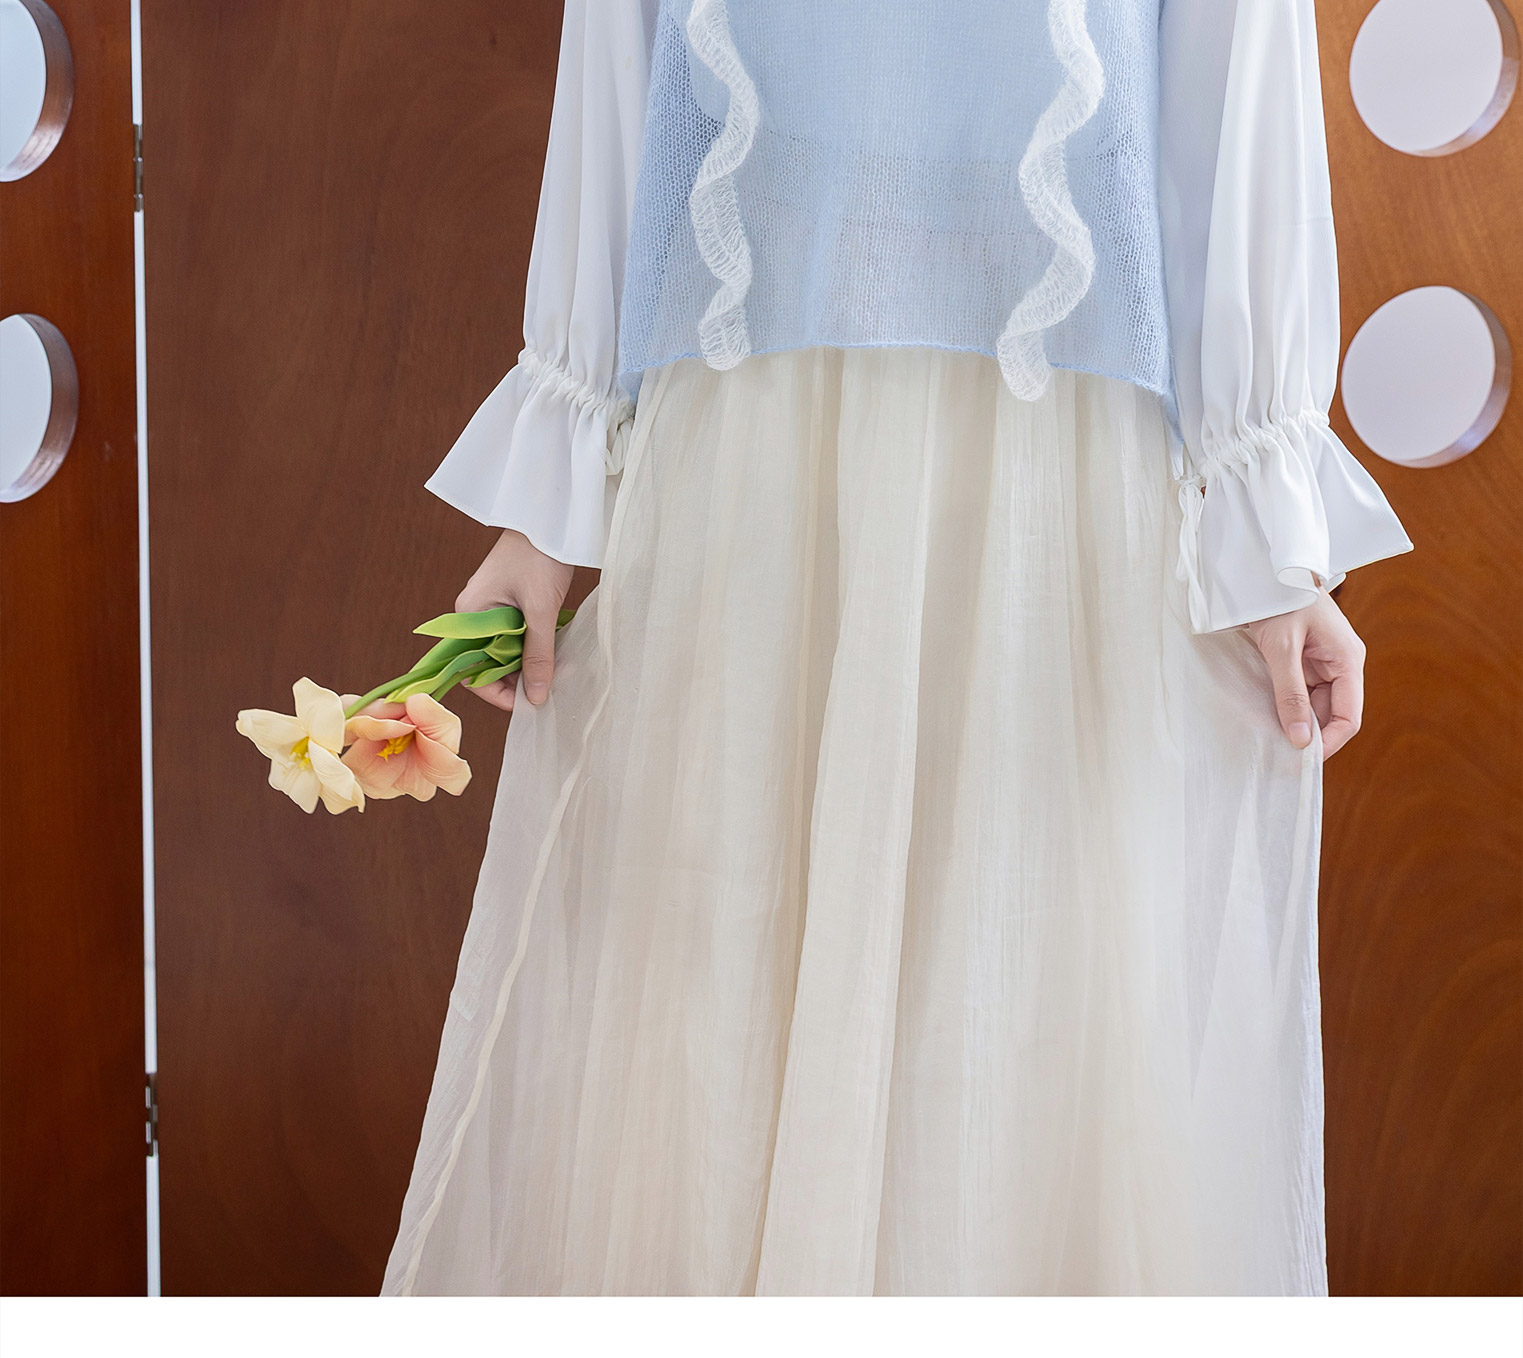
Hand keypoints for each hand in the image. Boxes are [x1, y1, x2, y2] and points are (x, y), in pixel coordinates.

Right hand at [455, 529, 573, 712]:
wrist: (551, 516)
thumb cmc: (539, 557)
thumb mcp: (540, 610)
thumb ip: (538, 654)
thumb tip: (536, 697)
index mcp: (468, 615)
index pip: (471, 670)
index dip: (497, 692)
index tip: (528, 703)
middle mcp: (473, 614)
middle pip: (488, 663)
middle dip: (518, 678)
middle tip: (550, 686)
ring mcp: (491, 607)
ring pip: (506, 650)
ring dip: (530, 662)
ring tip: (559, 669)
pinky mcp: (509, 601)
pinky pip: (517, 634)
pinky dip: (535, 645)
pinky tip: (556, 650)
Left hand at [1246, 591, 1365, 759]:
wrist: (1265, 568)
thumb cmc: (1278, 600)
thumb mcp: (1281, 648)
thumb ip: (1291, 695)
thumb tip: (1302, 741)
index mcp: (1347, 661)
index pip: (1349, 716)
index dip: (1330, 743)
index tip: (1302, 762)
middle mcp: (1341, 665)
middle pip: (1331, 715)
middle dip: (1309, 735)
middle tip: (1279, 755)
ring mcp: (1323, 664)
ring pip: (1315, 707)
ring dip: (1296, 722)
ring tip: (1270, 739)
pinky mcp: (1305, 662)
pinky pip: (1301, 694)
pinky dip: (1287, 707)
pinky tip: (1268, 718)